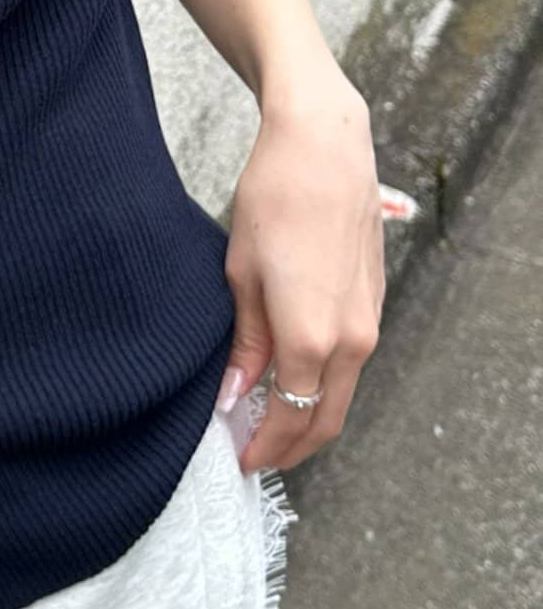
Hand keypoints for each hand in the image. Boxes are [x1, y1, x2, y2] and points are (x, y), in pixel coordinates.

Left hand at [218, 71, 384, 473]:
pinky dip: (323, 386)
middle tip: (250, 453)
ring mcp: (369, 322)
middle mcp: (352, 340)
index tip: (235, 459)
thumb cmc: (272, 202)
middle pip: (325, 420)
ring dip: (308, 418)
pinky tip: (290, 379)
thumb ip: (246, 344)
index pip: (289, 420)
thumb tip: (235, 396)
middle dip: (289, 447)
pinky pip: (350, 364)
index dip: (262, 447)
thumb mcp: (241, 276)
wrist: (322, 149)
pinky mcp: (374, 302)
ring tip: (263, 421)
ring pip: (342, 395)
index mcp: (312, 339)